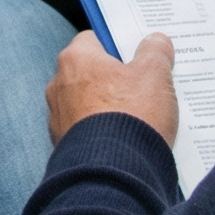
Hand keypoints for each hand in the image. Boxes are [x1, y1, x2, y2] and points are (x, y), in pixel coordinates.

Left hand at [46, 30, 178, 147]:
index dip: (119, 45)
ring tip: (142, 118)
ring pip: (90, 105)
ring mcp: (58, 119)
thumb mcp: (154, 75)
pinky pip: (88, 132)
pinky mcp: (64, 147)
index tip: (139, 55)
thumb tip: (156, 41)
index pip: (94, 39)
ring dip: (110, 108)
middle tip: (146, 87)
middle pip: (92, 73)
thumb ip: (155, 52)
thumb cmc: (132, 116)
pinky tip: (128, 140)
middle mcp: (59, 86)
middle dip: (117, 79)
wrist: (115, 175)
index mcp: (75, 60)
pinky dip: (104, 133)